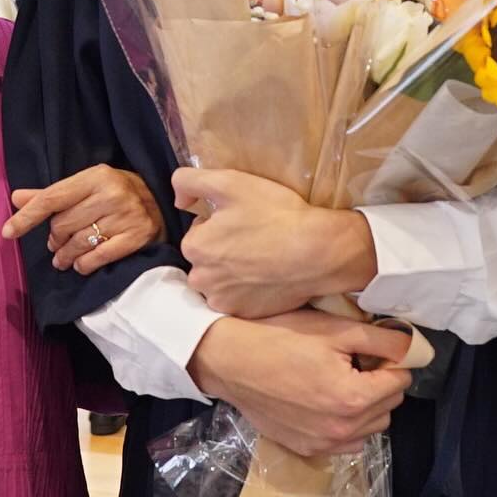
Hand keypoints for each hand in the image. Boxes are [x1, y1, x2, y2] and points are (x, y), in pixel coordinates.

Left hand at [3, 165, 164, 273]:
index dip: (26, 217)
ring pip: (78, 244)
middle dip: (54, 239)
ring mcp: (126, 216)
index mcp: (95, 176)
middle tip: (55, 243)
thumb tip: (15, 198)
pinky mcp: (137, 237)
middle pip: (63, 225)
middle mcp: (111, 194)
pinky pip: (98, 258)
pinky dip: (84, 265)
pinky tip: (81, 264)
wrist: (162, 202)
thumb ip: (51, 195)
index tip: (7, 232)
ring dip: (65, 256)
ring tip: (63, 259)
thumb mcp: (86, 186)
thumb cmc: (116, 193)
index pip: (51, 198)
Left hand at [173, 167, 376, 318]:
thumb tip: (178, 201)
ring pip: (222, 280)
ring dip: (234, 271)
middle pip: (208, 258)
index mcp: (194, 248)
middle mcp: (202, 280)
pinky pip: (240, 299)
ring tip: (263, 256)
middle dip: (224, 248)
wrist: (318, 252)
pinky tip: (268, 274)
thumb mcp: (229, 182)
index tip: (244, 218)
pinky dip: (250, 289)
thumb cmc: (275, 214)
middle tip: (255, 236)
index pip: (199, 231)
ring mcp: (224, 302)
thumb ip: (189, 181)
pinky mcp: (246, 315)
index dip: (221, 222)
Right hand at [190, 309, 410, 456]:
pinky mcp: (306, 449)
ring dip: (366, 406)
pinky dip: (345, 424)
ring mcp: (323, 444)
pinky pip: (345, 442)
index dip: (391, 361)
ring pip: (370, 427)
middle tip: (354, 360)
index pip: (401, 382)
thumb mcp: (335, 329)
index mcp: (354, 398)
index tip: (371, 348)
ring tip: (339, 379)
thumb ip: (383, 340)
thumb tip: (415, 348)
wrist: (230, 360)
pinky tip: (324, 400)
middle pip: (389, 407)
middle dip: (380, 383)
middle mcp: (343, 430)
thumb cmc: (280, 338)